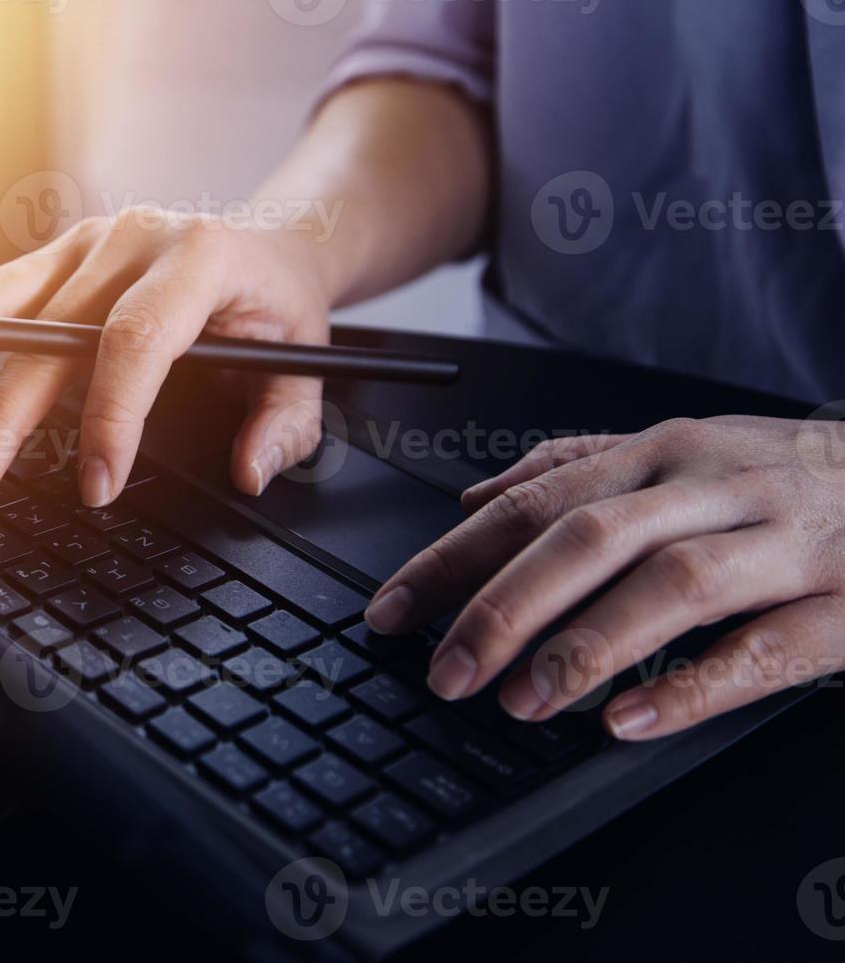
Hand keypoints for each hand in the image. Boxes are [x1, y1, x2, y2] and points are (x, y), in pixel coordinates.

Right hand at [0, 207, 333, 506]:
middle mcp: (134, 238)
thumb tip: (250, 472)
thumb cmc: (278, 308)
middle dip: (4, 419)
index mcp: (201, 258)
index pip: (135, 340)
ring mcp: (87, 239)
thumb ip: (285, 425)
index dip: (109, 418)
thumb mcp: (307, 367)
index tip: (95, 486)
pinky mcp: (57, 252)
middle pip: (48, 332)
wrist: (270, 244)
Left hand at [364, 415, 844, 740]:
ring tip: (523, 701)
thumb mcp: (678, 453)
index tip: (390, 613)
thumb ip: (576, 469)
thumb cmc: (783, 476)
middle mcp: (710, 487)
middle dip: (504, 608)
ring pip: (671, 584)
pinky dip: (697, 685)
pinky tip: (633, 719)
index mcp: (658, 456)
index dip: (453, 560)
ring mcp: (782, 540)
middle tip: (448, 672)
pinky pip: (768, 646)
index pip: (531, 505)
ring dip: (587, 645)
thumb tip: (474, 496)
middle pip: (588, 538)